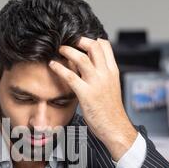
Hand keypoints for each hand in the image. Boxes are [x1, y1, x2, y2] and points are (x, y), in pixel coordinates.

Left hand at [49, 37, 137, 160]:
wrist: (116, 127)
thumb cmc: (111, 111)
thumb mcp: (111, 88)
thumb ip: (103, 76)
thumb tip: (92, 68)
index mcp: (113, 71)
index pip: (105, 45)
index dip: (91, 39)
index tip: (80, 40)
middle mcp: (106, 74)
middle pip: (93, 46)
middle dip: (79, 41)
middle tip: (68, 42)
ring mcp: (96, 83)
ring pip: (81, 58)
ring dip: (67, 51)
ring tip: (59, 50)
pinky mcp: (86, 94)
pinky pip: (70, 76)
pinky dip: (59, 68)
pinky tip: (52, 65)